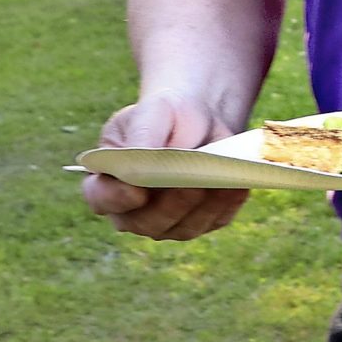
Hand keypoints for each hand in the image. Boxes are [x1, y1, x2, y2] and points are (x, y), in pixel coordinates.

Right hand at [81, 93, 250, 241]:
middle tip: (193, 184)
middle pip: (147, 221)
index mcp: (106, 183)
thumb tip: (139, 168)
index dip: (117, 198)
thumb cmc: (165, 116)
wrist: (197, 121)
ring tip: (223, 182)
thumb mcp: (150, 114)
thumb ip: (141, 138)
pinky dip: (227, 204)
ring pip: (183, 227)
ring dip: (205, 206)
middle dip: (172, 203)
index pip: (102, 199)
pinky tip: (239, 184)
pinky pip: (213, 220)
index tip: (137, 191)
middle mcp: (132, 213)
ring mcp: (166, 222)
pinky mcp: (200, 221)